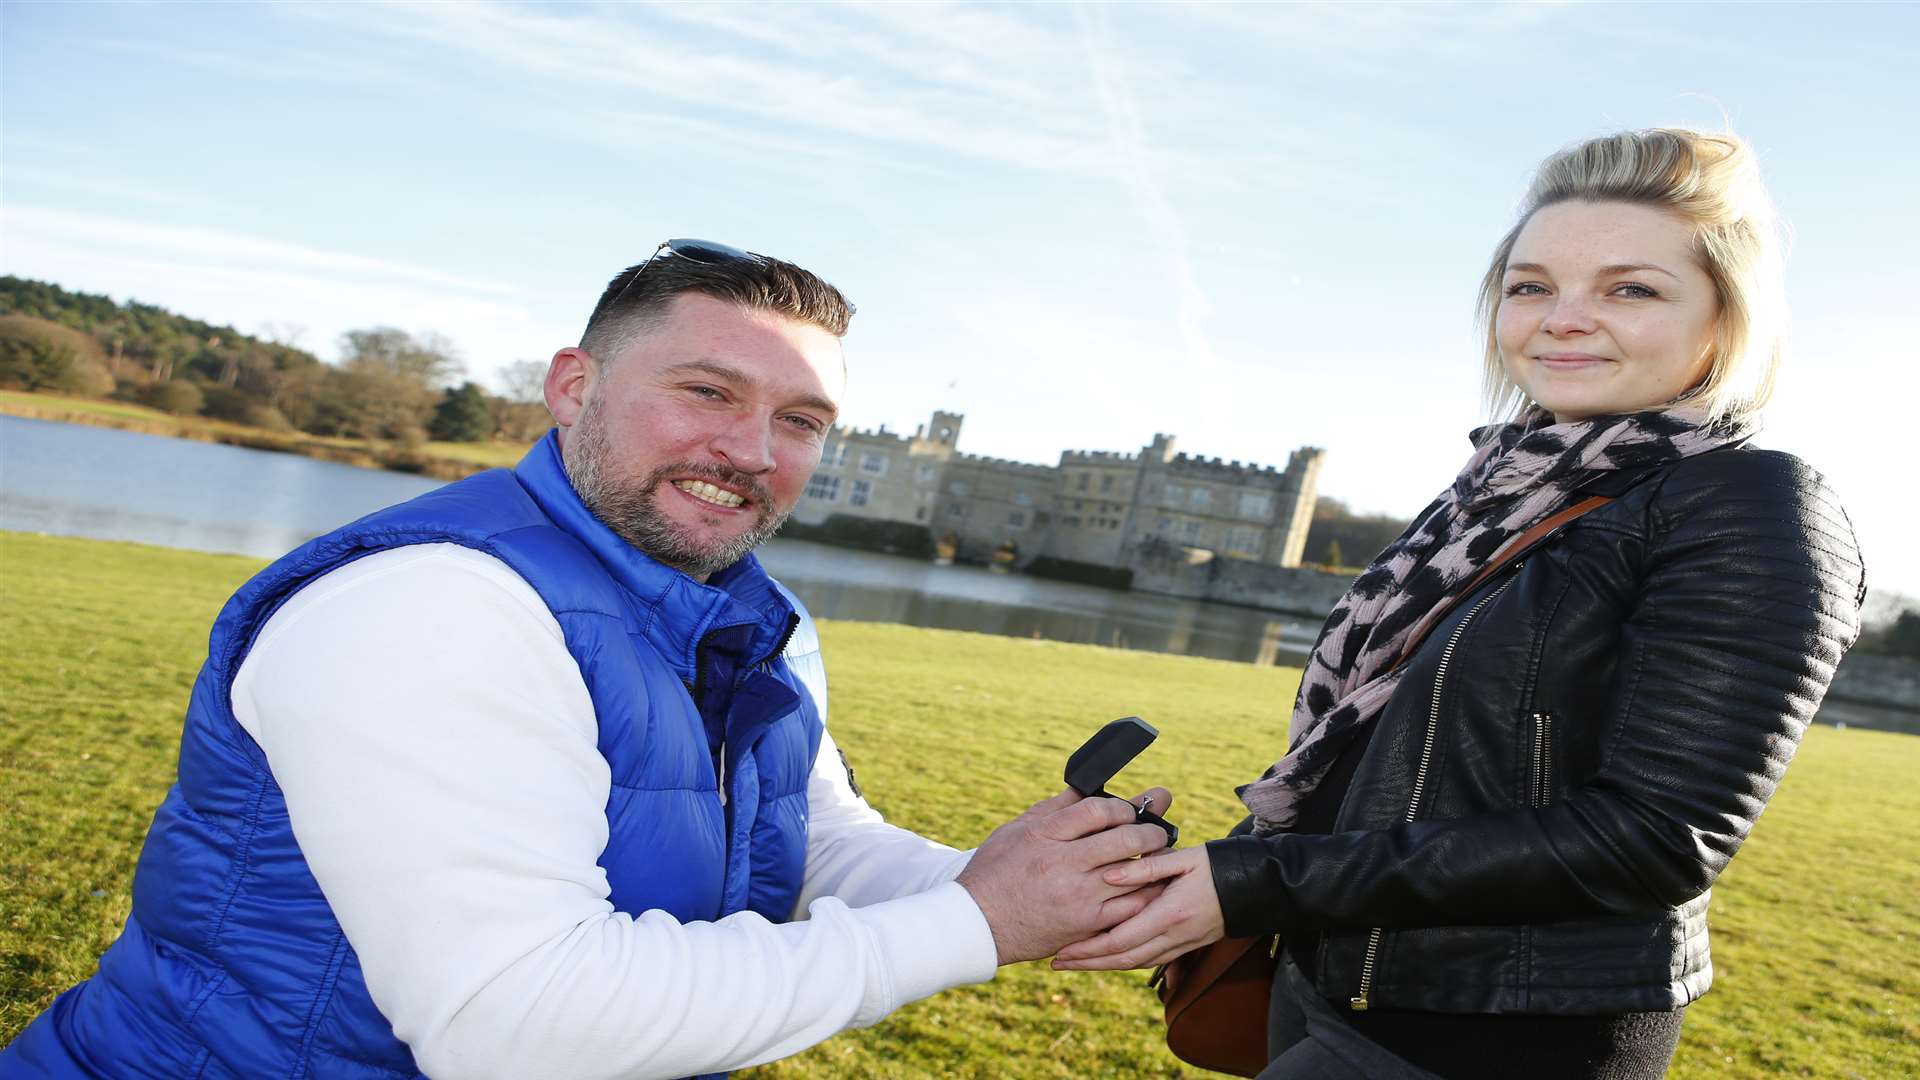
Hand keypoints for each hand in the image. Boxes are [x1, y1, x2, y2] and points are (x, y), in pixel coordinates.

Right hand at [955, 786, 1173, 964]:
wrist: (977, 923)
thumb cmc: (994, 871)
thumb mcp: (1016, 829)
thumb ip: (1055, 808)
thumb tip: (1088, 786)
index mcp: (1044, 835)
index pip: (1098, 809)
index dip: (1122, 806)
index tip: (1129, 809)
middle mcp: (1063, 864)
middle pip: (1124, 839)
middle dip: (1150, 830)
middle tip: (1159, 830)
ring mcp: (1077, 897)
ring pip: (1134, 874)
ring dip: (1154, 863)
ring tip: (1161, 857)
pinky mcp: (1085, 925)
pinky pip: (1130, 908)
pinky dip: (1145, 895)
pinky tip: (1149, 888)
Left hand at [1050, 844, 1222, 970]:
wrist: (1253, 886)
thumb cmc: (1215, 865)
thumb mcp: (1182, 858)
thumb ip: (1145, 866)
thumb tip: (1109, 873)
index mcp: (1169, 914)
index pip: (1120, 939)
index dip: (1088, 948)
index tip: (1062, 949)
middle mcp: (1173, 936)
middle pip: (1121, 958)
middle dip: (1087, 962)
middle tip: (1056, 961)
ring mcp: (1180, 944)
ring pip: (1133, 963)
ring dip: (1102, 965)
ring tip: (1074, 961)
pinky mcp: (1184, 946)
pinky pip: (1147, 960)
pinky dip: (1122, 961)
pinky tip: (1106, 957)